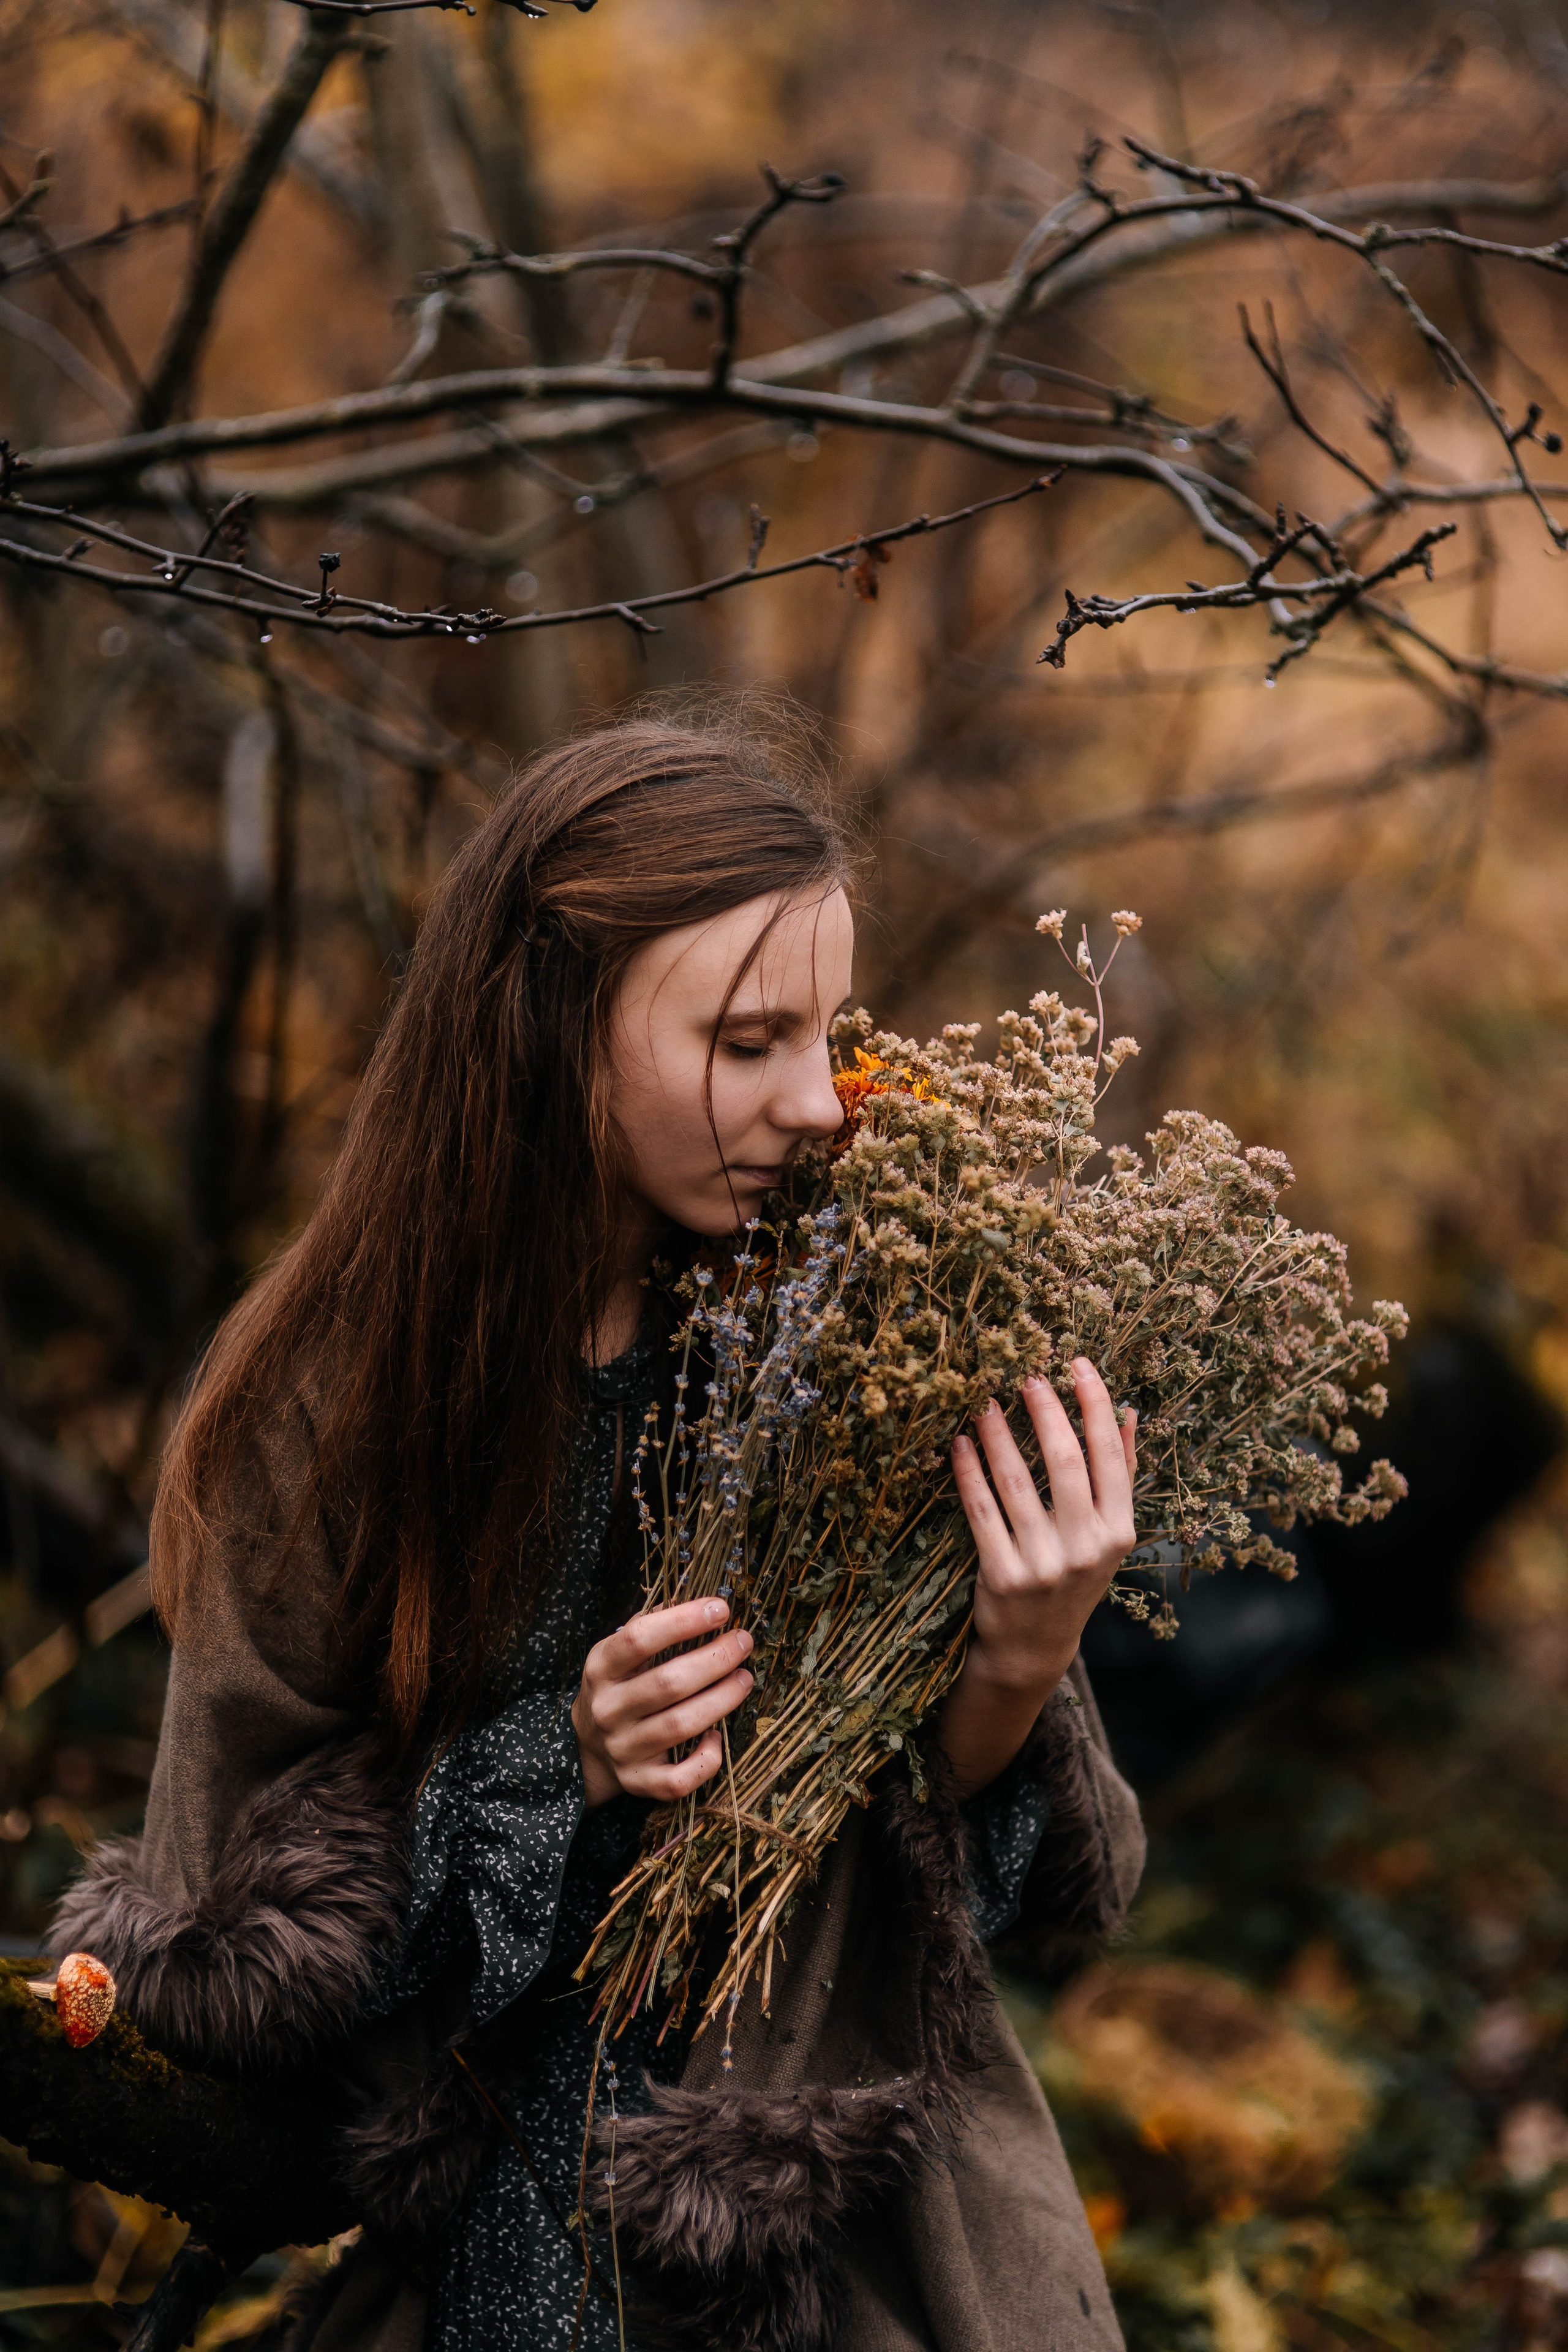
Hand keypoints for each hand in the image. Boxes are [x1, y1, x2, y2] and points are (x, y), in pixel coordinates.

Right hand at [572, 1596, 753, 1808]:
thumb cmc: (619, 1686)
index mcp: (601, 1668)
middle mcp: (608, 1709)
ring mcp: (622, 1749)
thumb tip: (702, 1604)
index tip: (721, 1609)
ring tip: (744, 1679)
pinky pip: (678, 1779)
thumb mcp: (619, 1652)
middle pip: (668, 1683)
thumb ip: (652, 1625)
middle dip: (716, 1659)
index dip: (684, 1621)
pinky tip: (717, 1737)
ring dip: (722, 1699)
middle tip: (743, 1643)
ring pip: (680, 1726)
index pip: (639, 1639)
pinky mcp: (638, 1783)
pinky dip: (706, 1759)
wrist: (587, 1746)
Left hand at [939, 1358, 1135, 1796]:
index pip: (1111, 1456)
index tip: (1078, 1362)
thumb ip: (1121, 1475)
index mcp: (1119, 1532)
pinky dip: (968, 1473)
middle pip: (1065, 1462)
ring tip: (984, 1400)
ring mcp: (1043, 1564)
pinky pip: (981, 1511)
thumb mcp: (1108, 1535)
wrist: (1035, 1648)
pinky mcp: (1002, 1577)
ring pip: (1016, 1481)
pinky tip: (959, 1445)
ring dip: (998, 1434)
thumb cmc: (1075, 1577)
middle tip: (1027, 1373)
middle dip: (1045, 1410)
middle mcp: (1086, 1548)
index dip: (1095, 1404)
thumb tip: (1131, 1412)